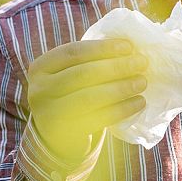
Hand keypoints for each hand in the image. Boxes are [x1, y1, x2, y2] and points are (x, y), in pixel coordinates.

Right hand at [26, 38, 147, 164]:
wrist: (57, 134)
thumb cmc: (71, 93)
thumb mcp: (70, 74)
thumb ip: (90, 60)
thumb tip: (130, 49)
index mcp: (40, 67)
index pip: (73, 52)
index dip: (103, 48)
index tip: (129, 46)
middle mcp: (39, 90)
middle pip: (83, 74)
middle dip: (116, 67)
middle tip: (142, 63)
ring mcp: (49, 114)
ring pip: (91, 97)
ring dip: (121, 88)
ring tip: (142, 82)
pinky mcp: (66, 134)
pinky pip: (99, 118)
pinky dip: (122, 109)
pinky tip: (139, 102)